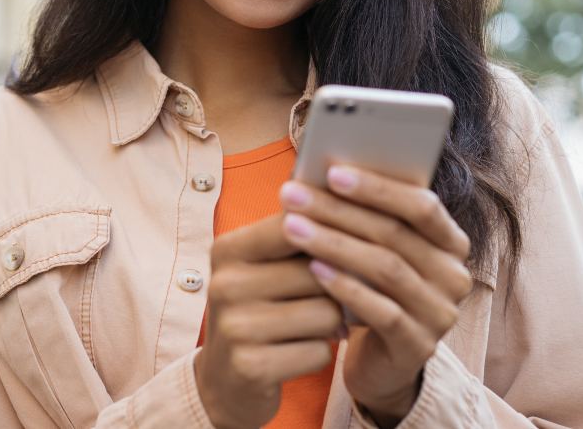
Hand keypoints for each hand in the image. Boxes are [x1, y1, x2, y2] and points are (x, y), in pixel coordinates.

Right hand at [195, 214, 343, 428]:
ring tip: (318, 326)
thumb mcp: (262, 269)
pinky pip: (318, 351)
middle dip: (336, 287)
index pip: (294, 224)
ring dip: (332, 323)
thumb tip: (351, 201)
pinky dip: (320, 353)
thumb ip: (297, 237)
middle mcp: (226, 284)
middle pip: (318, 271)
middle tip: (334, 297)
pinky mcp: (250, 366)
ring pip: (325, 312)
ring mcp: (235, 327)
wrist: (223, 382)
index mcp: (228, 250)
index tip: (359, 237)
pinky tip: (302, 352)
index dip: (333, 230)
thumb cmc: (257, 312)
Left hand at [278, 165, 472, 426]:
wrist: (382, 361)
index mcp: (451, 243)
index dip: (378, 188)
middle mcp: (455, 276)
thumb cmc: (373, 289)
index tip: (331, 173)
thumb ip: (368, 216)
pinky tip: (314, 270)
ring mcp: (441, 314)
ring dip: (334, 244)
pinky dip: (346, 287)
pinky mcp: (419, 347)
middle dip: (338, 210)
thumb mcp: (377, 251)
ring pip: (386, 269)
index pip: (422, 206)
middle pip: (395, 234)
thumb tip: (321, 170)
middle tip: (293, 197)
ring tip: (292, 228)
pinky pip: (382, 311)